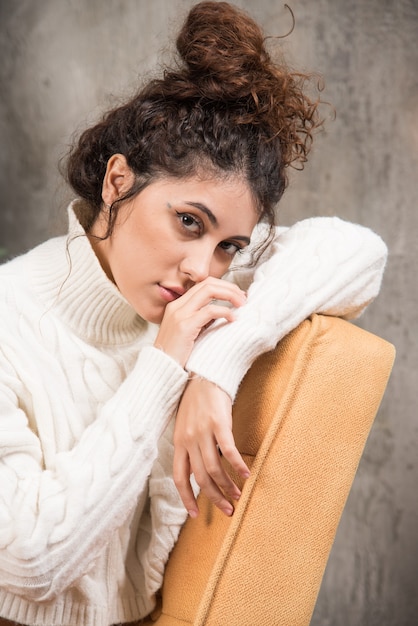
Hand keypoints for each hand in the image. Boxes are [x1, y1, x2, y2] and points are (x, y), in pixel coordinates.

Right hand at [154, 277, 246, 367]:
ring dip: (229, 294)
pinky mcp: (184, 326)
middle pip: (208, 283)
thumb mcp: (188, 332)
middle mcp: (177, 306)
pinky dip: (225, 311)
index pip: (203, 284)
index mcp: (177, 305)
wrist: (161, 370)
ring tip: (242, 304)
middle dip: (229, 287)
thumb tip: (222, 312)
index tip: (237, 295)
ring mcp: (179, 314)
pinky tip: (232, 318)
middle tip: (243, 297)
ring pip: (209, 290)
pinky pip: (210, 310)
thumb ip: (201, 319)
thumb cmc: (177, 355)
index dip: (223, 286)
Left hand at [173, 377, 249, 517]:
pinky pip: (228, 451)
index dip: (187, 498)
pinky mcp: (219, 423)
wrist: (204, 374)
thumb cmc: (196, 400)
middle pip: (200, 478)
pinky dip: (237, 465)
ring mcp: (203, 432)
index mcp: (179, 443)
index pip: (179, 478)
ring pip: (213, 469)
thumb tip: (197, 470)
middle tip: (226, 509)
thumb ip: (189, 447)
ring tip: (237, 495)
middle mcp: (188, 440)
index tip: (195, 514)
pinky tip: (246, 474)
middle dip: (213, 498)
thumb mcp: (185, 425)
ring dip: (227, 485)